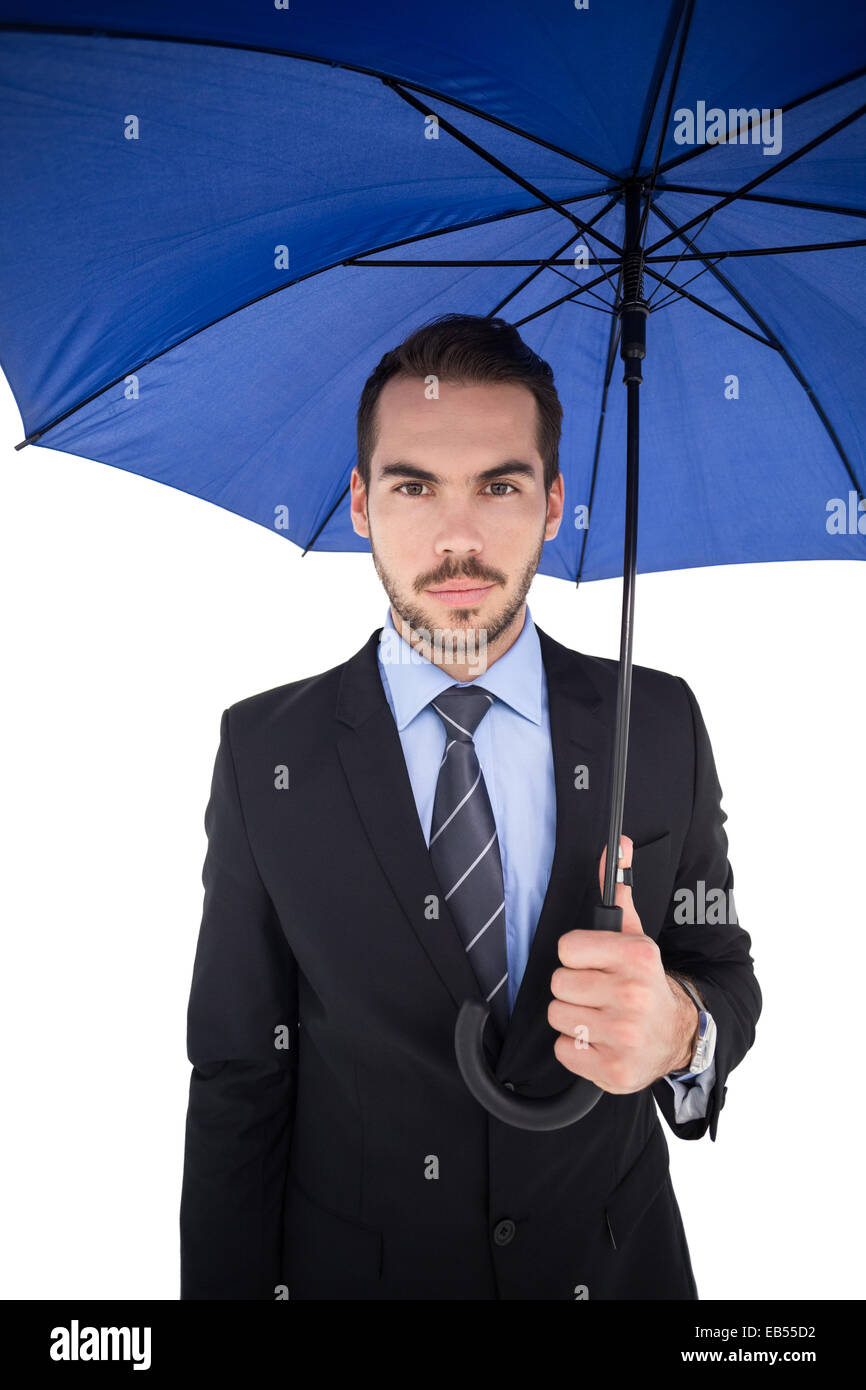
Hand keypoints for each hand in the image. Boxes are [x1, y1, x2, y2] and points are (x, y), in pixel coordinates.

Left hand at [547, 835, 697, 1091]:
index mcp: (638, 957)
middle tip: (599, 992)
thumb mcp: (635, 937)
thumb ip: (618, 894)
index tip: (596, 963)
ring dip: (574, 1018)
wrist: (677, 1035)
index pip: (566, 948)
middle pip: (558, 984)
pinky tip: (601, 1041)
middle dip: (575, 988)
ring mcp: (625, 1035)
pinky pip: (565, 1050)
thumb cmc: (646, 983)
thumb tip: (616, 846)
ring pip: (559, 1017)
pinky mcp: (614, 1069)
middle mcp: (633, 995)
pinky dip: (578, 1048)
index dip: (578, 956)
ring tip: (600, 1016)